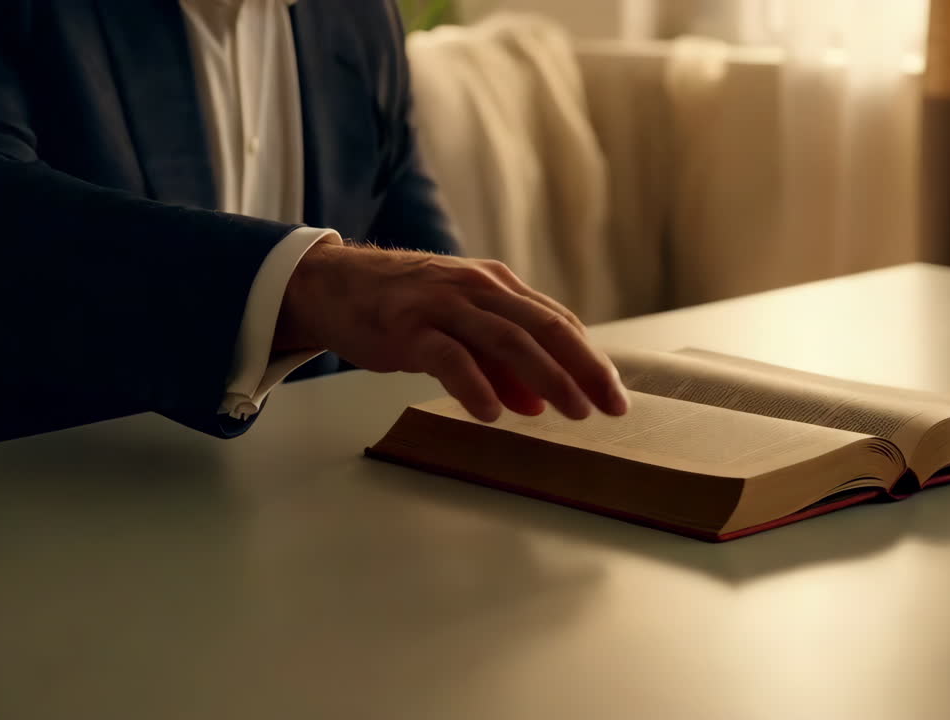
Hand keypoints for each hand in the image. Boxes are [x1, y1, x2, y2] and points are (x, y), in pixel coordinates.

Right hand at [275, 243, 627, 422]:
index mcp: (496, 286)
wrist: (335, 284)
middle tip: (610, 406)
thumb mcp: (458, 328)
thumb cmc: (402, 309)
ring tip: (569, 412)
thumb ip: (499, 364)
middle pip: (543, 328)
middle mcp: (477, 288)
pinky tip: (493, 413)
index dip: (589, 359)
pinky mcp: (407, 327)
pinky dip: (475, 384)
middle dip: (582, 369)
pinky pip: (449, 357)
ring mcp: (442, 305)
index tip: (614, 395)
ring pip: (506, 340)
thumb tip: (538, 404)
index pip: (556, 322)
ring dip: (544, 378)